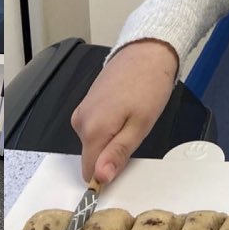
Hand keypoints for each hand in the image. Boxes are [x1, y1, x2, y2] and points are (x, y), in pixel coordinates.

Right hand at [70, 39, 178, 185]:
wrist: (147, 51)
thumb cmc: (149, 87)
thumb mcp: (140, 126)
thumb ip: (117, 154)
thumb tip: (99, 178)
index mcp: (92, 130)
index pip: (90, 172)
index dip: (108, 173)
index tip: (126, 161)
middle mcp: (80, 121)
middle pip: (92, 156)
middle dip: (112, 153)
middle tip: (135, 133)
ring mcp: (82, 109)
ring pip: (94, 141)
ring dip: (112, 138)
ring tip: (132, 118)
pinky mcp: (87, 101)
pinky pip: (95, 126)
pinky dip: (109, 125)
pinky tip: (125, 109)